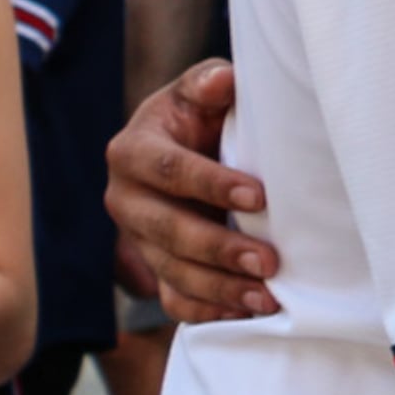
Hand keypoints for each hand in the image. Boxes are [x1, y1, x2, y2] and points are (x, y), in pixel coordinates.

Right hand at [105, 61, 279, 320]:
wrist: (194, 149)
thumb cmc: (205, 115)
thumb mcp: (204, 92)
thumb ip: (210, 83)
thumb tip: (224, 80)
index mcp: (132, 151)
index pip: (168, 170)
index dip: (210, 184)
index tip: (258, 197)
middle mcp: (126, 199)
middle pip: (166, 230)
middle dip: (218, 248)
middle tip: (268, 262)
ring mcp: (137, 240)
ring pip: (170, 271)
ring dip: (220, 288)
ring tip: (267, 297)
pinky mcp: (154, 269)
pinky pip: (173, 299)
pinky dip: (208, 311)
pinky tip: (245, 314)